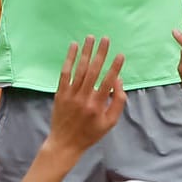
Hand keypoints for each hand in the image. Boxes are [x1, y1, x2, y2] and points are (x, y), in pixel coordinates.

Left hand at [45, 38, 124, 154]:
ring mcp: (70, 94)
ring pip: (79, 69)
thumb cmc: (90, 133)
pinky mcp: (60, 93)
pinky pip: (65, 73)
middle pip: (93, 71)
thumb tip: (118, 81)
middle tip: (105, 39)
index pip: (108, 82)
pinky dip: (69, 59)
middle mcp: (83, 98)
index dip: (115, 67)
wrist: (65, 143)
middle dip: (100, 53)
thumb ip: (118, 102)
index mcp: (97, 106)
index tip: (120, 55)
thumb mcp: (110, 123)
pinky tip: (74, 47)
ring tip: (91, 38)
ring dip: (86, 52)